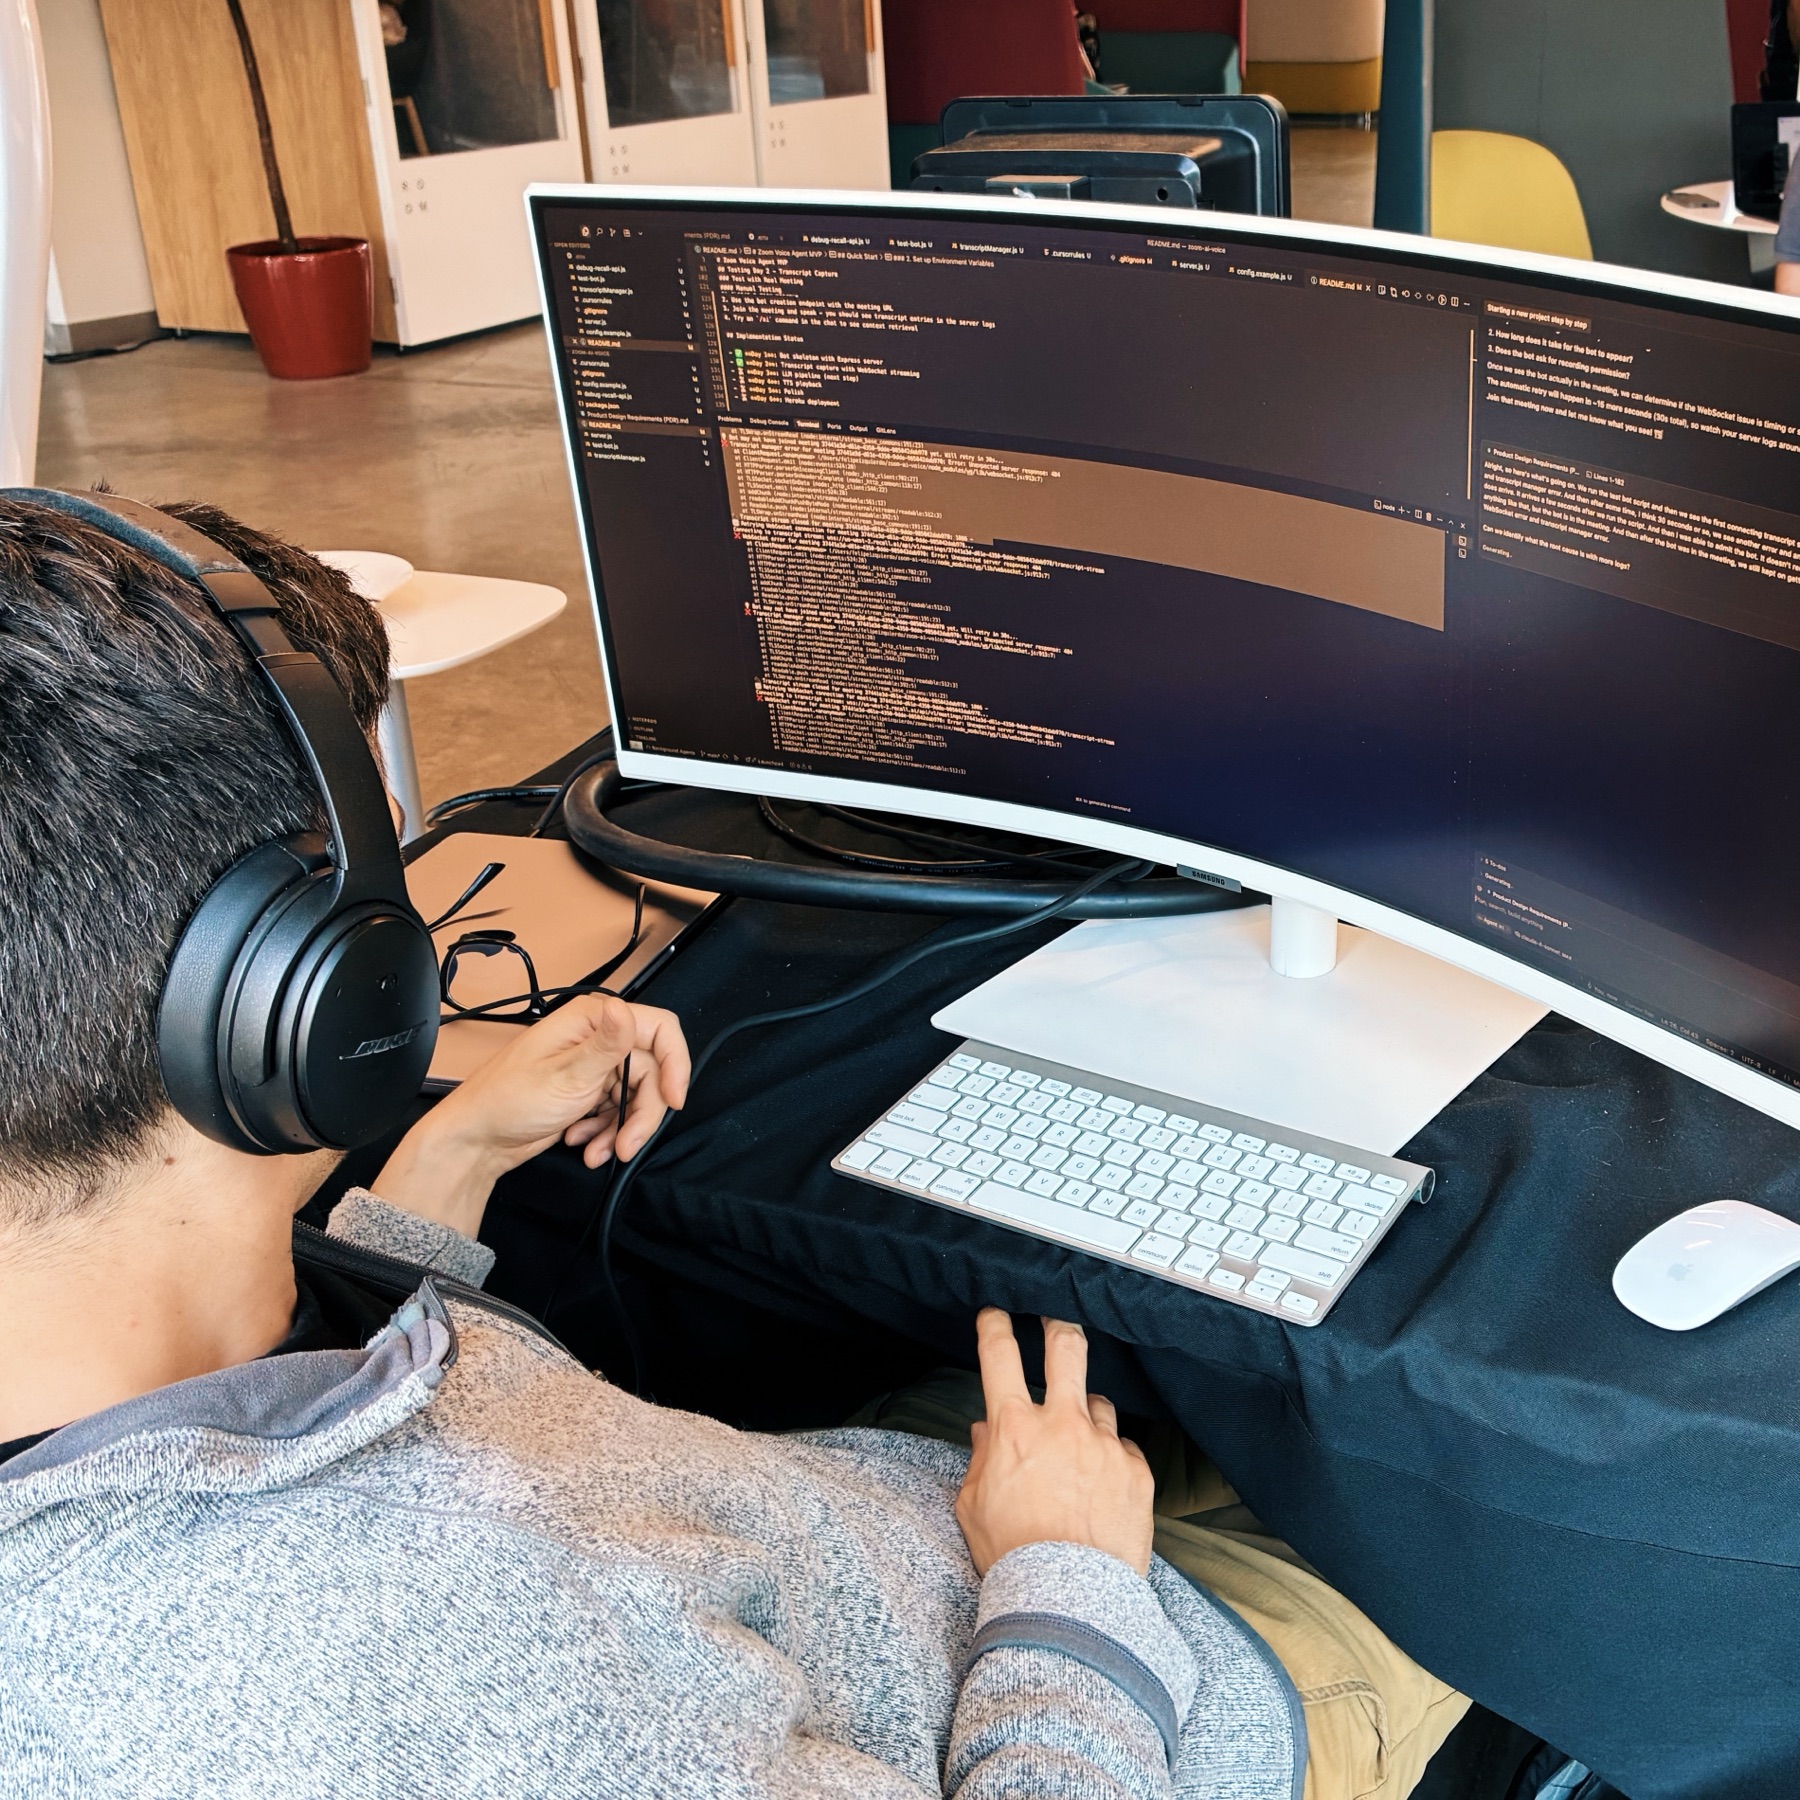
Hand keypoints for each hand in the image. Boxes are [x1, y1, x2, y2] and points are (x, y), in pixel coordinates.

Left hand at [371, 996, 689, 1237]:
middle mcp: (596, 1039)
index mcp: (592, 1020)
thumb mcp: (565, 1076)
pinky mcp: (587, 1093)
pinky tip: (583, 1144)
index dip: (675, 1063)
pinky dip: (607, 1133)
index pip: (659, 1029)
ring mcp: (592, 1067)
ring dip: (623, 1129)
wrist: (476, 1141)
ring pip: (636, 1096)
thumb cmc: (507, 1102)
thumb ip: (605, 1046)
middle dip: (644, 1113)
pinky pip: (617, 1112)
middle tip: (629, 1145)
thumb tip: (626, 1011)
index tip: (674, 1099)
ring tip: (600, 1151)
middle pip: (651, 1072)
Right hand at [955, 1308, 1154, 1577]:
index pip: (999, 1355)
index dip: (995, 1325)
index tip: (996, 1314)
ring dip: (1086, 1416)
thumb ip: (978, 1461)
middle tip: (1055, 1321)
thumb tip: (984, 1432)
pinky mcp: (1136, 1470)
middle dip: (1058, 1325)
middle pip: (1065, 1348)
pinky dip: (1111, 1458)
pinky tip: (1102, 1486)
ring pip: (1098, 1403)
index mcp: (1014, 1429)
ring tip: (1079, 1450)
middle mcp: (1061, 1424)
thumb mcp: (973, 1507)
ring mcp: (1103, 1444)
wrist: (1070, 1599)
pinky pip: (1123, 1447)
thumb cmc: (1014, 1556)